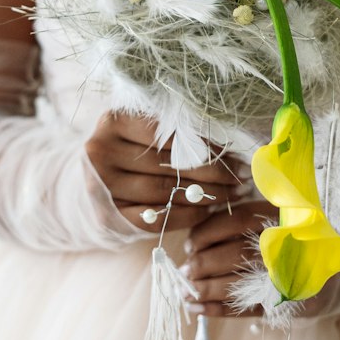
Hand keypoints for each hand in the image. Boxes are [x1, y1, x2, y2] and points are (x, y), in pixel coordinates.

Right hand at [85, 110, 244, 231]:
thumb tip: (228, 144)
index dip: (205, 147)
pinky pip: (156, 219)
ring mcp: (102, 186)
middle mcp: (101, 151)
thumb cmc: (132, 150)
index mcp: (113, 120)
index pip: (168, 134)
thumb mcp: (147, 131)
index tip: (235, 156)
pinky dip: (186, 216)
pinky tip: (207, 211)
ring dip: (205, 195)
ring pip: (165, 192)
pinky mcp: (108, 216)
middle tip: (241, 178)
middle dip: (212, 173)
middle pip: (169, 164)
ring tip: (231, 194)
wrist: (98, 184)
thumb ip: (177, 132)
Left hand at [182, 199, 277, 318]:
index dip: (207, 232)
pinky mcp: (285, 303)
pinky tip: (198, 309)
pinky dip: (217, 310)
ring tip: (185, 293)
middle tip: (184, 272)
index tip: (189, 245)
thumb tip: (191, 246)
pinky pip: (246, 308)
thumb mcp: (269, 224)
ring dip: (206, 290)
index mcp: (280, 218)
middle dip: (203, 264)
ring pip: (240, 283)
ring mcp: (287, 276)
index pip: (237, 220)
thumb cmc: (287, 246)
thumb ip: (237, 228)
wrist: (326, 277)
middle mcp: (286, 245)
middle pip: (237, 253)